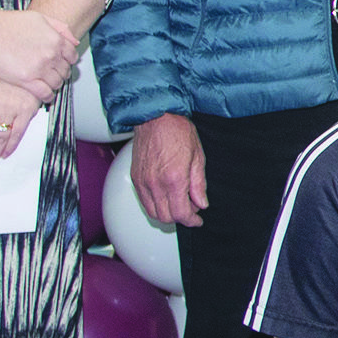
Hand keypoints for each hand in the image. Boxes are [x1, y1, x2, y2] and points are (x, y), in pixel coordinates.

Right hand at [0, 7, 78, 100]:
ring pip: (57, 83)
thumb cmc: (9, 23)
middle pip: (65, 70)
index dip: (68, 61)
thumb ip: (61, 28)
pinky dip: (48, 96)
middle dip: (61, 73)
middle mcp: (50, 55)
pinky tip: (45, 95)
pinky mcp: (26, 80)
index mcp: (55, 40)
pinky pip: (45, 93)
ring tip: (49, 84)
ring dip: (55, 85)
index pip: (72, 56)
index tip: (63, 64)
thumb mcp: (40, 17)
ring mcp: (39, 68)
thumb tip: (74, 42)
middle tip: (55, 74)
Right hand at [129, 111, 207, 226]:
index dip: (191, 220)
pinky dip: (155, 205)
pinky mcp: (135, 177)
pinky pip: (143, 201)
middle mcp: (155, 184)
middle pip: (165, 217)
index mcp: (174, 180)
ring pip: (152, 212)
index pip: (181, 213)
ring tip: (178, 204)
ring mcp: (143, 182)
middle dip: (180, 218)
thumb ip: (199, 184)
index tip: (198, 220)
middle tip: (191, 211)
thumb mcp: (198, 157)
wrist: (156, 116)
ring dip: (166, 213)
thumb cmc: (178, 131)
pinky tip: (165, 197)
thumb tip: (201, 203)